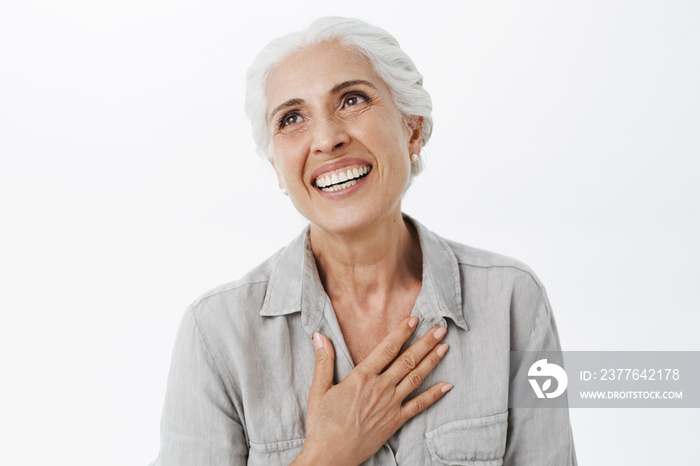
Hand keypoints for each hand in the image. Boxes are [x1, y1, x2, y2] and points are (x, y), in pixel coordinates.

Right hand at [292, 317, 450, 465]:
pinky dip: (434, 395)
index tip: (414, 319)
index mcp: (362, 377)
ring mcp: (390, 405)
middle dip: (426, 342)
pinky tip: (446, 386)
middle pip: (408, 360)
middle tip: (440, 328)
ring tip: (444, 347)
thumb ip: (323, 361)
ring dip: (432, 361)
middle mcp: (380, 388)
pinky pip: (419, 406)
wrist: (330, 455)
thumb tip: (318, 336)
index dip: (402, 332)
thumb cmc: (322, 424)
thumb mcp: (318, 389)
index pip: (387, 349)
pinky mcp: (395, 422)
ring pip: (416, 378)